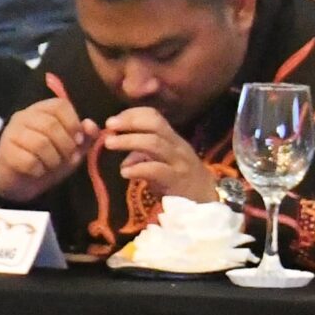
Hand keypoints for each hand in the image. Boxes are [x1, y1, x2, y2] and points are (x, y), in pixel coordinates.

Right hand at [0, 94, 99, 204]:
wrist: (22, 182)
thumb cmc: (49, 160)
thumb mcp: (73, 149)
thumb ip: (85, 136)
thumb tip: (90, 125)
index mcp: (41, 110)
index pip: (60, 105)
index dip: (73, 123)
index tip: (78, 141)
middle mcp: (23, 116)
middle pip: (51, 125)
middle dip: (66, 146)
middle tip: (67, 158)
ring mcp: (11, 133)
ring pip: (40, 143)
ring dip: (53, 160)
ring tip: (51, 165)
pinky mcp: (4, 152)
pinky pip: (28, 160)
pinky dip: (39, 170)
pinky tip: (37, 171)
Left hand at [99, 107, 220, 202]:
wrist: (206, 200)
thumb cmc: (181, 180)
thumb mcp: (164, 162)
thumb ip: (144, 156)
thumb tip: (124, 160)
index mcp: (173, 139)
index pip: (154, 116)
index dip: (132, 114)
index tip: (113, 121)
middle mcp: (177, 146)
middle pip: (154, 125)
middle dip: (129, 122)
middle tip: (108, 127)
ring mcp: (178, 162)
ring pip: (154, 144)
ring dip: (128, 141)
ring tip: (109, 144)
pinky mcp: (176, 180)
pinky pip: (156, 170)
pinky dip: (137, 168)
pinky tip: (124, 172)